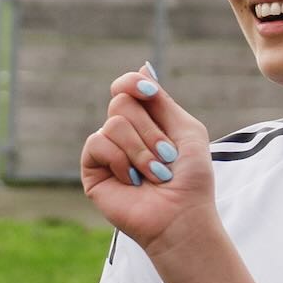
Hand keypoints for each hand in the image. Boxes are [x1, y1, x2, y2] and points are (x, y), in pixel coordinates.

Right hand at [78, 70, 215, 253]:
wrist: (181, 216)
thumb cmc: (190, 178)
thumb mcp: (186, 130)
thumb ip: (162, 100)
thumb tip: (142, 67)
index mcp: (145, 121)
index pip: (125, 87)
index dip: (133, 84)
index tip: (149, 92)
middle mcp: (123, 133)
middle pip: (121, 102)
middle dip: (151, 131)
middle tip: (166, 158)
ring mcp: (107, 151)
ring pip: (114, 124)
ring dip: (141, 151)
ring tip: (154, 175)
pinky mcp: (92, 170)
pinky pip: (98, 143)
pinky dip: (122, 161)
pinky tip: (132, 181)